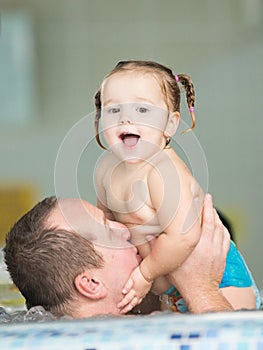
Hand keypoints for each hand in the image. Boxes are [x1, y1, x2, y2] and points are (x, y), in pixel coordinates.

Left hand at [117, 266, 152, 313]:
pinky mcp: (145, 291)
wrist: (149, 272)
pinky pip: (141, 299)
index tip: (118, 306)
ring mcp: (142, 293)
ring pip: (136, 303)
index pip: (127, 299)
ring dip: (131, 306)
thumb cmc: (140, 274)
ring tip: (128, 309)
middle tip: (122, 312)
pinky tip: (136, 302)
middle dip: (126, 308)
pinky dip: (137, 302)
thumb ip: (127, 286)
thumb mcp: (131, 278)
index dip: (122, 303)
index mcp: (134, 291)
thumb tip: (123, 292)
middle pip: (131, 303)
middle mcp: (138, 294)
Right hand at [168, 193, 231, 312]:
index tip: (196, 199)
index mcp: (194, 245)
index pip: (199, 222)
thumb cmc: (184, 279)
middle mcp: (207, 244)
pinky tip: (219, 223)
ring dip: (215, 216)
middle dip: (208, 207)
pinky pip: (225, 237)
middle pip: (211, 221)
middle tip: (206, 197)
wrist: (200, 291)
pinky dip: (222, 227)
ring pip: (219, 227)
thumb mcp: (167, 263)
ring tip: (211, 207)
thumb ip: (159, 248)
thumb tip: (150, 236)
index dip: (199, 208)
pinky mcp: (222, 254)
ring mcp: (216, 249)